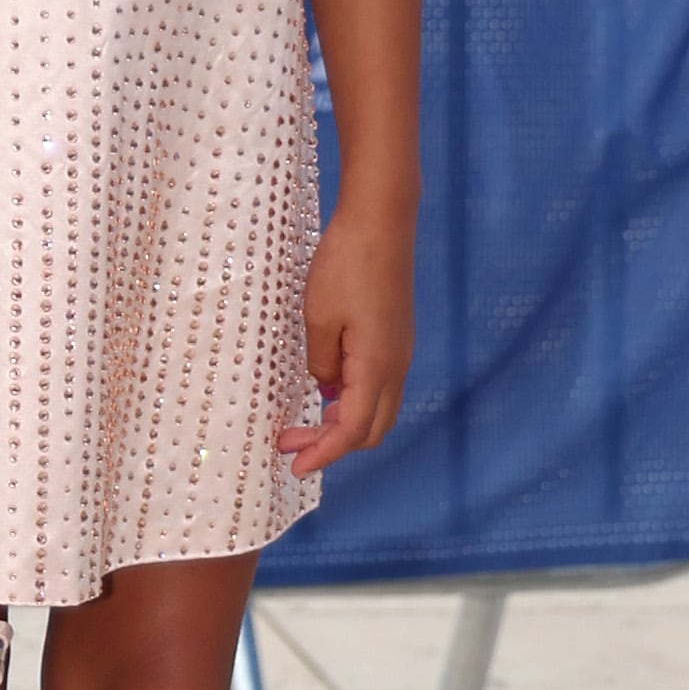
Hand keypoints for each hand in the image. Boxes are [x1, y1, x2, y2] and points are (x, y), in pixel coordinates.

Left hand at [286, 201, 412, 474]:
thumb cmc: (346, 265)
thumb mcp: (318, 317)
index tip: (295, 467)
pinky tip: (323, 390)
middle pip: (371, 429)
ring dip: (341, 423)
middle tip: (289, 444)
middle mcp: (396, 366)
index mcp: (377, 367)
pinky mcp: (394, 337)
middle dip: (332, 445)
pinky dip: (350, 401)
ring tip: (300, 424)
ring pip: (376, 408)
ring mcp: (398, 352)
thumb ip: (321, 362)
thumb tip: (326, 386)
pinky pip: (376, 385)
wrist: (381, 222)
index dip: (324, 454)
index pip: (353, 431)